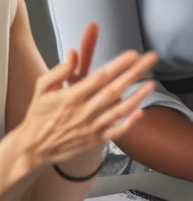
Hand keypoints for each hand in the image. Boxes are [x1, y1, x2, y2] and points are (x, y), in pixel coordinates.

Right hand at [13, 34, 156, 169]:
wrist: (32, 148)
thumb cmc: (38, 114)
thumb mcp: (42, 89)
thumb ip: (58, 70)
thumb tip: (72, 53)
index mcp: (71, 97)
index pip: (100, 77)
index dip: (118, 65)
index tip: (133, 53)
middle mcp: (83, 111)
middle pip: (114, 90)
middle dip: (135, 73)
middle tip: (151, 58)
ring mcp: (91, 127)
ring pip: (119, 111)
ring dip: (137, 96)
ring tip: (152, 83)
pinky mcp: (95, 140)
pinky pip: (116, 132)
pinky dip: (129, 123)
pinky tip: (141, 112)